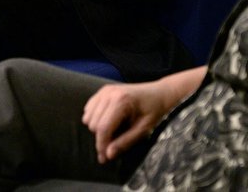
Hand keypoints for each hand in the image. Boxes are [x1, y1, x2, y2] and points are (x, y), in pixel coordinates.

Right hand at [82, 67, 206, 163]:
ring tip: (113, 130)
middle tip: (113, 144)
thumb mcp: (143, 129)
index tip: (104, 159)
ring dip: (97, 128)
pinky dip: (94, 118)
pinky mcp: (103, 90)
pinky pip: (88, 109)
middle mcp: (110, 93)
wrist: (159, 93)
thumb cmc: (154, 111)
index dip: (102, 146)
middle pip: (93, 124)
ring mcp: (105, 90)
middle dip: (101, 138)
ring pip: (88, 118)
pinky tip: (107, 120)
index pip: (103, 128)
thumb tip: (108, 154)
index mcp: (121, 101)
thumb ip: (125, 142)